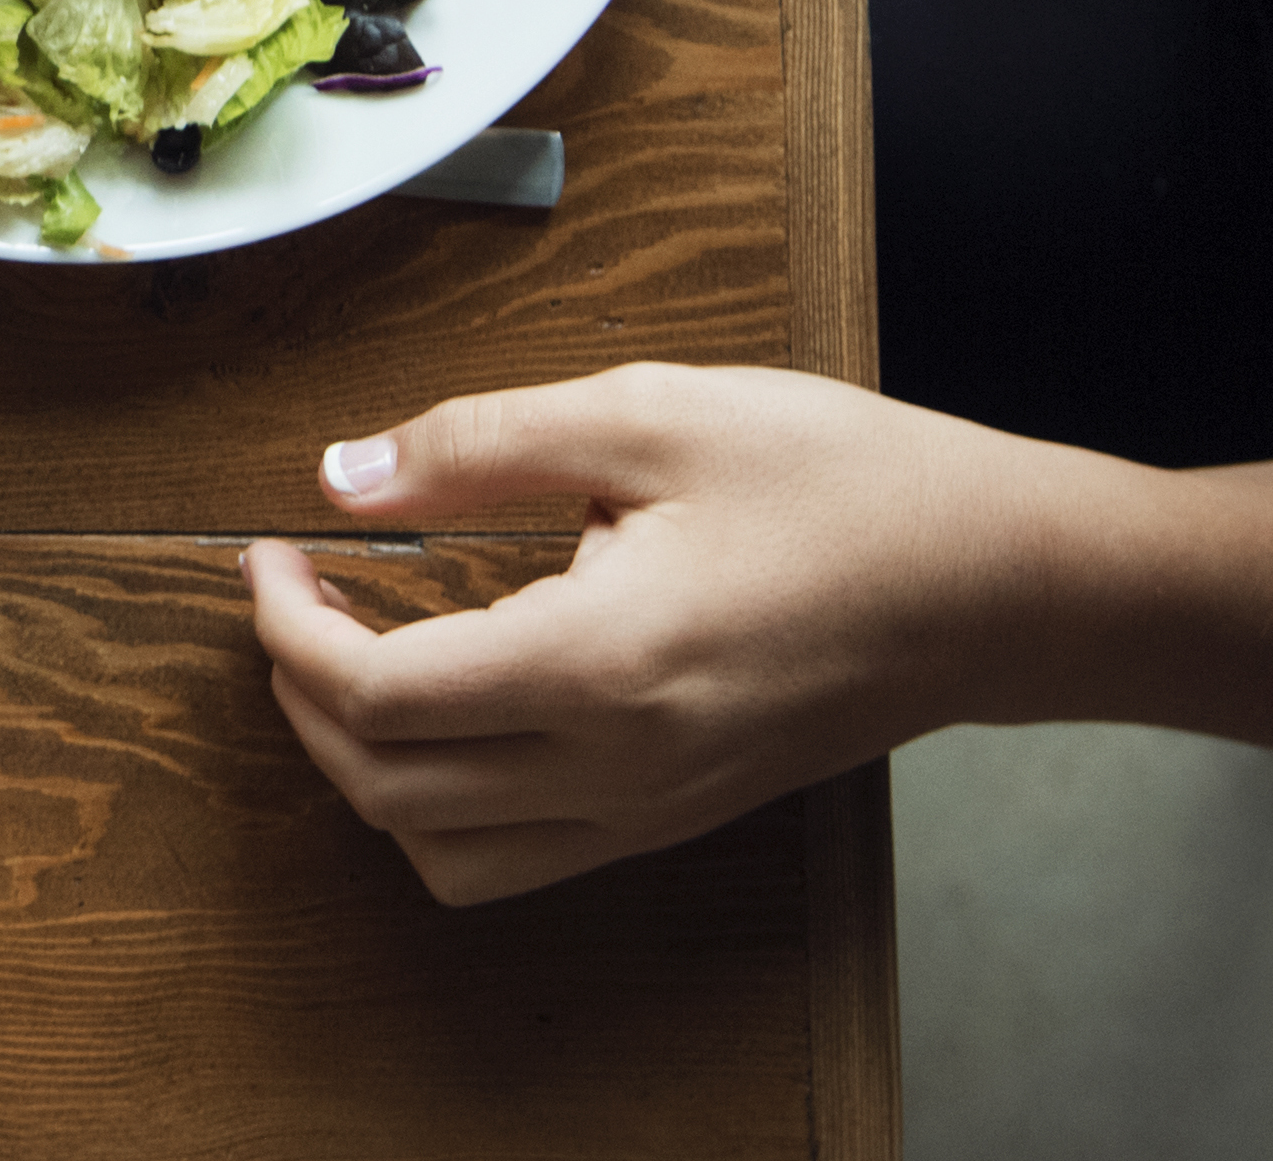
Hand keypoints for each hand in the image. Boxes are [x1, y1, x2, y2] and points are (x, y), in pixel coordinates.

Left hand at [247, 363, 1060, 902]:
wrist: (1004, 585)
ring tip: (356, 655)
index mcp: (604, 664)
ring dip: (365, 768)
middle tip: (293, 595)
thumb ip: (480, 442)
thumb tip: (346, 474)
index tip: (269, 555)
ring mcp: (652, 811)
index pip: (376, 695)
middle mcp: (619, 767)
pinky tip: (454, 703)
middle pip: (385, 790)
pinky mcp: (678, 818)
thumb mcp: (652, 412)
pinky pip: (518, 859)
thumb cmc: (850, 486)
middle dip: (301, 695)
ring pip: (442, 855)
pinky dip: (444, 806)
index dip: (287, 628)